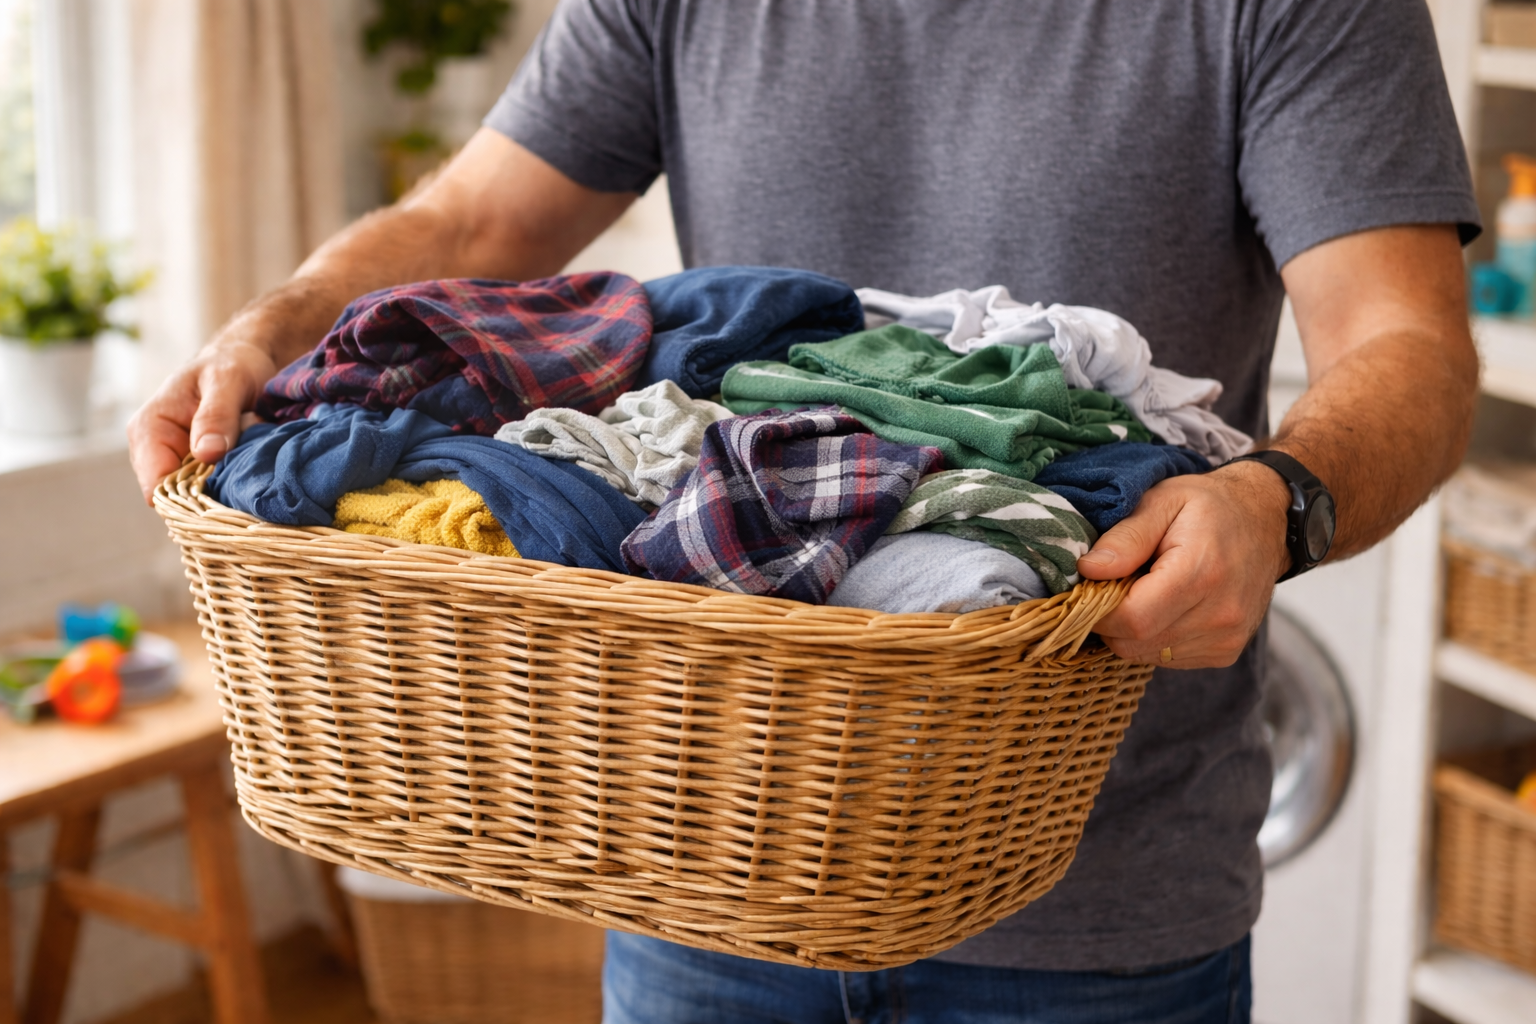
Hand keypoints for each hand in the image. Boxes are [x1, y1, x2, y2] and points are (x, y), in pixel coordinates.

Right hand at [126, 338, 277, 502]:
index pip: (157, 486)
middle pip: (178, 498)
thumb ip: (216, 415)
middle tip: (246, 472)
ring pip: (199, 496)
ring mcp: (178, 461)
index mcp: (149, 430)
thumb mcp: (227, 381)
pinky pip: (215, 488)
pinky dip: (233, 482)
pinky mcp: (200, 467)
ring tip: (249, 462)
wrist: (243, 360)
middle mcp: (156, 451)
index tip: (226, 495)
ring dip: (227, 487)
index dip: (190, 499)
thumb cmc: (230, 364)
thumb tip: (206, 453)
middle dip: (213, 493)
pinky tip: (250, 466)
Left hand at [1075, 460, 1293, 668]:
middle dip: (1112, 619)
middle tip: (1118, 583)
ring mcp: (1227, 638)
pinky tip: (1166, 606)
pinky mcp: (1225, 652)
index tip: (1093, 585)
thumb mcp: (1161, 502)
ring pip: (1147, 654)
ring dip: (1133, 629)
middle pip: (1135, 642)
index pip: (1131, 619)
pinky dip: (1155, 636)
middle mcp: (1220, 615)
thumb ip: (1125, 538)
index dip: (1099, 608)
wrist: (1265, 520)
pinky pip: (1167, 657)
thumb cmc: (1208, 507)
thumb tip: (1089, 570)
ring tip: (1148, 589)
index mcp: (1202, 574)